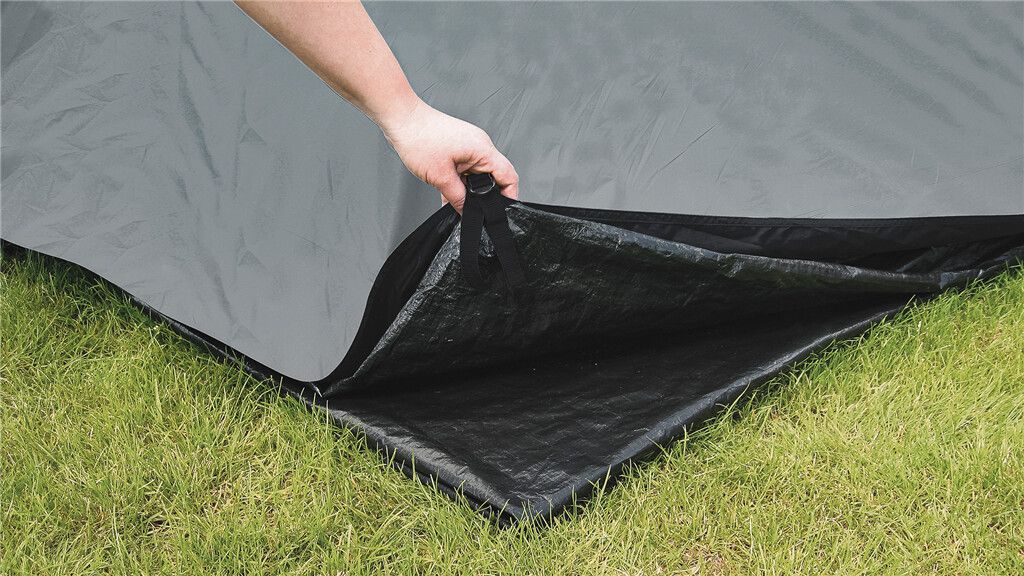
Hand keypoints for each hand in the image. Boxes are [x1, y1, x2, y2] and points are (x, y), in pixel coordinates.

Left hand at [379, 100, 517, 211]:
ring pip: (477, 175)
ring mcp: (468, 147)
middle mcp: (479, 146)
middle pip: (494, 177)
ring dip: (469, 190)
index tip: (500, 212)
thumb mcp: (440, 177)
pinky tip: (448, 195)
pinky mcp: (457, 149)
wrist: (401, 119)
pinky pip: (465, 170)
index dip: (509, 196)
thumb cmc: (419, 138)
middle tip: (476, 211)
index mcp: (483, 150)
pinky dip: (459, 183)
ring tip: (457, 202)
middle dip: (486, 196)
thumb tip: (466, 211)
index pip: (509, 176)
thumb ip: (458, 197)